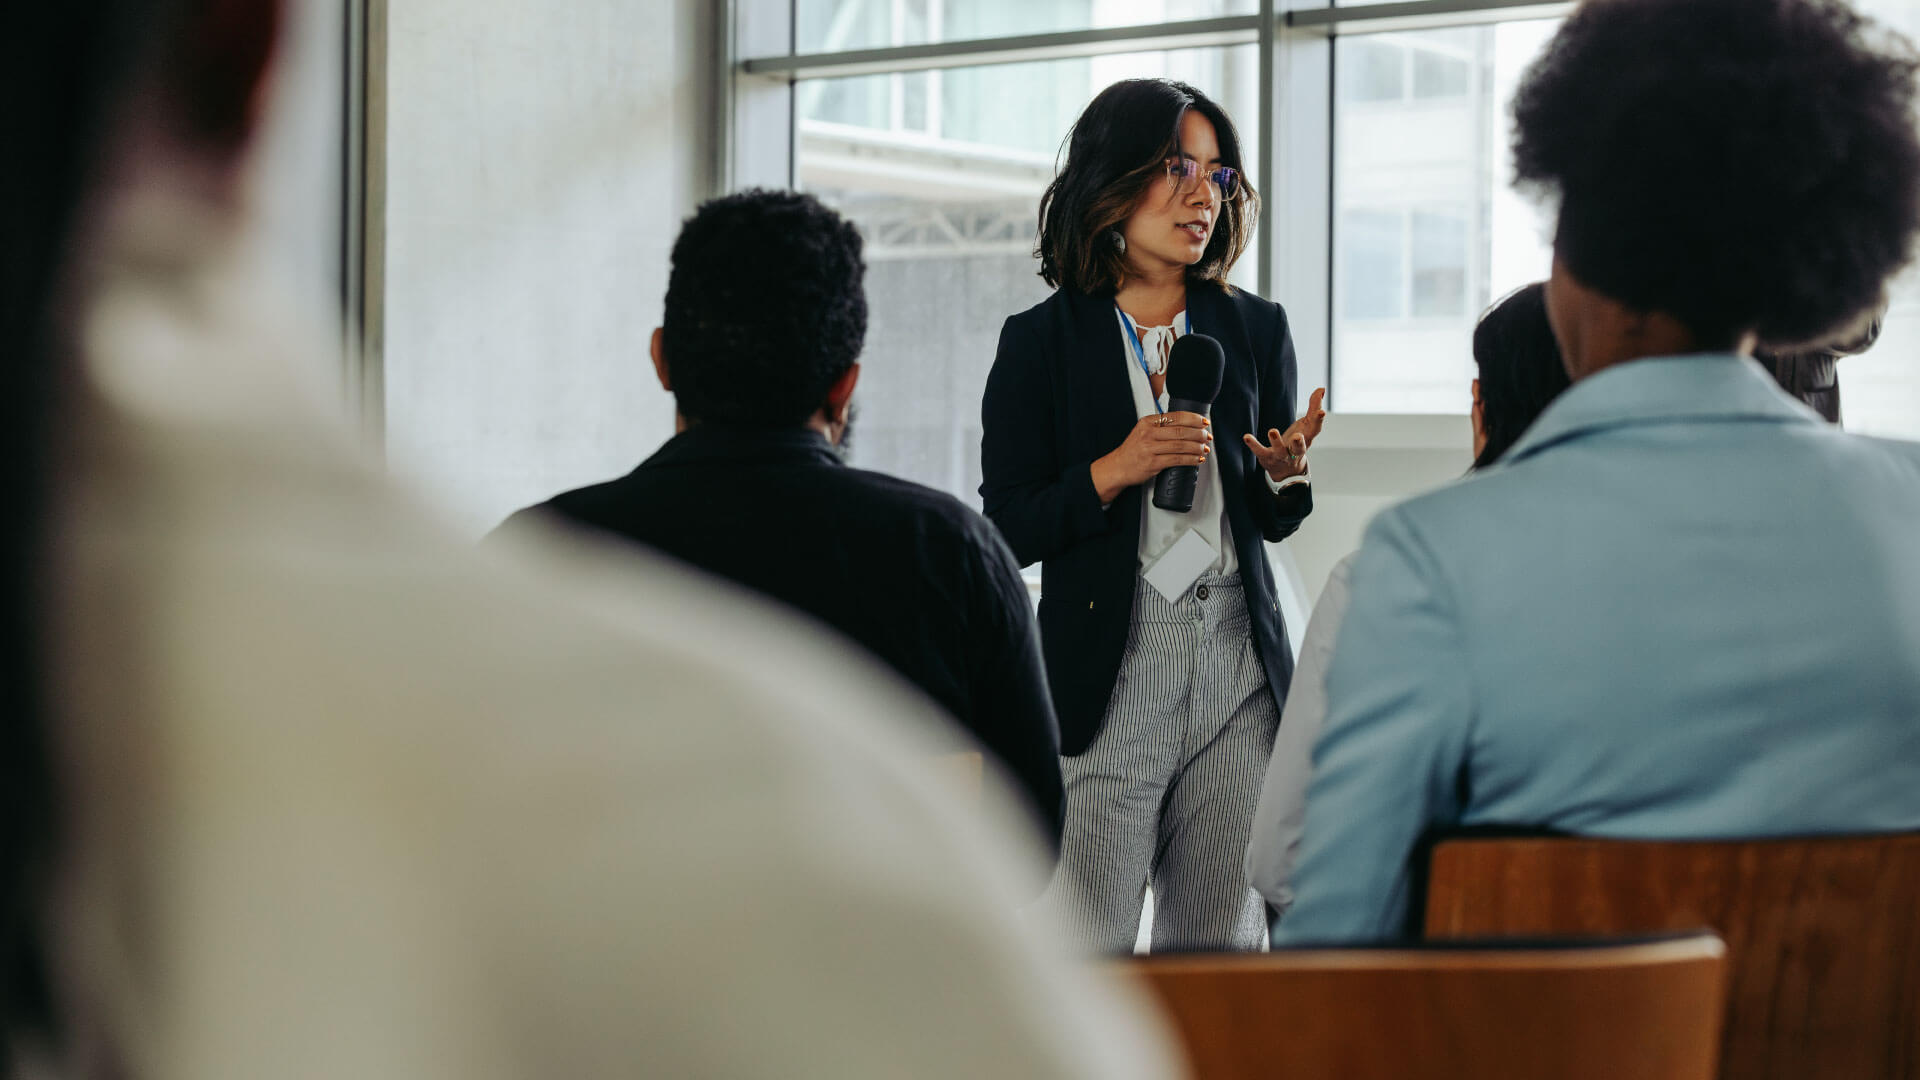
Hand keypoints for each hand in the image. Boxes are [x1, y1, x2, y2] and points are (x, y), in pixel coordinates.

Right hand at [1090, 412, 1212, 503]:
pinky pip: (1177, 459)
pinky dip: (1190, 459)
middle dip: (1199, 434)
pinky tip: (1197, 459)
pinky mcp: (1152, 463)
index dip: (1194, 419)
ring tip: (1205, 449)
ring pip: (1181, 445)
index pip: (1176, 416)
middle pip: (1181, 431)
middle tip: (1207, 436)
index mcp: (1148, 422)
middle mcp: (1148, 433)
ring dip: (1197, 447)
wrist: (1117, 467)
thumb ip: (1161, 427)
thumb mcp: (1143, 431)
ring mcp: (1150, 448)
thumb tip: (1187, 426)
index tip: (1204, 422)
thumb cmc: (1133, 450)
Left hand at [1244, 387, 1326, 481]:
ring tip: (1272, 431)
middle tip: (1297, 436)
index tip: (1321, 411)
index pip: (1314, 430)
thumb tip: (1321, 389)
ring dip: (1276, 441)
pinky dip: (1253, 445)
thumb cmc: (1297, 442)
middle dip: (1299, 442)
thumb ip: (1313, 407)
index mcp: (1307, 439)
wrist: (1286, 471)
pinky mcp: (1267, 457)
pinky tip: (1246, 437)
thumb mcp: (1306, 426)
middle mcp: (1296, 450)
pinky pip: (1260, 451)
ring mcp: (1282, 455)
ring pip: (1280, 451)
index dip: (1318, 420)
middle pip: (1299, 447)